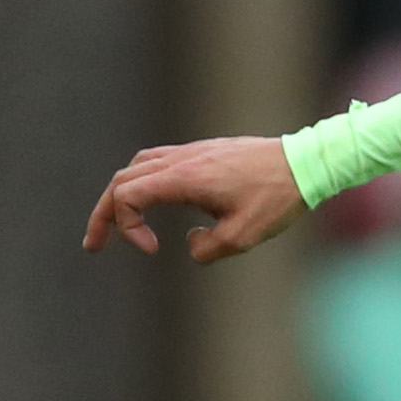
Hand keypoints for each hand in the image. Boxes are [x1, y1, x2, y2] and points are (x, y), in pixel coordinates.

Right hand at [83, 137, 308, 264]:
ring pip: (139, 167)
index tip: (152, 248)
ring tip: (115, 223)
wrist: (307, 162)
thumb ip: (207, 249)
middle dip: (104, 214)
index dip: (127, 226)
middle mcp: (182, 159)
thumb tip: (191, 244)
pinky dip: (145, 183)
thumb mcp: (243, 237)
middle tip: (93, 245)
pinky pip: (160, 162)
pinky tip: (151, 202)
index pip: (127, 194)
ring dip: (122, 194)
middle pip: (123, 179)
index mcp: (184, 177)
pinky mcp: (205, 152)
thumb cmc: (278, 198)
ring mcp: (193, 152)